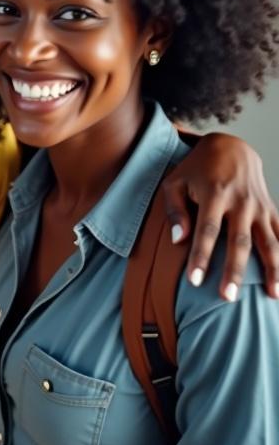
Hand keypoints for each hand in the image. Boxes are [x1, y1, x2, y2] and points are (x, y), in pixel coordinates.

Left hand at [162, 133, 278, 300]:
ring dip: (273, 270)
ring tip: (273, 296)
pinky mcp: (272, 210)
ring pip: (269, 242)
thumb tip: (178, 240)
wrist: (231, 147)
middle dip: (235, 271)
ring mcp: (260, 207)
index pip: (207, 231)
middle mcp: (241, 202)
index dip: (201, 256)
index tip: (195, 281)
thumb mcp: (175, 181)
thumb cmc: (195, 168)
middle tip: (228, 298)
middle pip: (240, 242)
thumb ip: (174, 210)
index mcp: (214, 194)